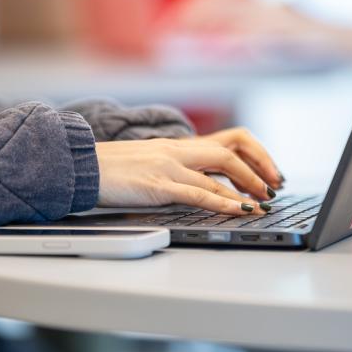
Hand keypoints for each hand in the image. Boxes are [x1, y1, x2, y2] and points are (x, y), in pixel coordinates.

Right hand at [95, 128, 282, 214]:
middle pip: (230, 151)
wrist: (78, 167)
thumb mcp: (146, 165)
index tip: (268, 173)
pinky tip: (239, 210)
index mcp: (175, 146)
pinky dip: (223, 202)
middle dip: (258, 169)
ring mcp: (168, 166)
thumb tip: (197, 187)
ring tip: (264, 203)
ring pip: (219, 170)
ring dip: (247, 188)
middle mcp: (176, 151)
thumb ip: (172, 170)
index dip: (253, 155)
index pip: (226, 141)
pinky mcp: (157, 185)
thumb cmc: (108, 171)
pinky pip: (198, 193)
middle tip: (274, 188)